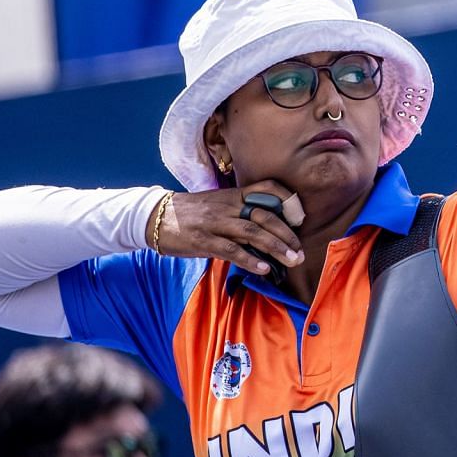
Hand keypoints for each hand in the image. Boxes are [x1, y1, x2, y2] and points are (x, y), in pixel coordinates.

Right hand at [152, 183, 307, 274]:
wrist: (155, 217)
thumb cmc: (192, 213)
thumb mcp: (218, 204)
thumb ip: (241, 211)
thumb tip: (270, 227)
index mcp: (233, 195)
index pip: (267, 188)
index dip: (287, 199)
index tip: (301, 217)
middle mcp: (227, 206)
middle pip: (265, 216)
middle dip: (287, 234)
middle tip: (301, 251)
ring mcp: (215, 223)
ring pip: (252, 232)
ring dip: (275, 247)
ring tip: (292, 260)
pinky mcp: (202, 240)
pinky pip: (231, 250)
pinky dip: (250, 259)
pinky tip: (264, 268)